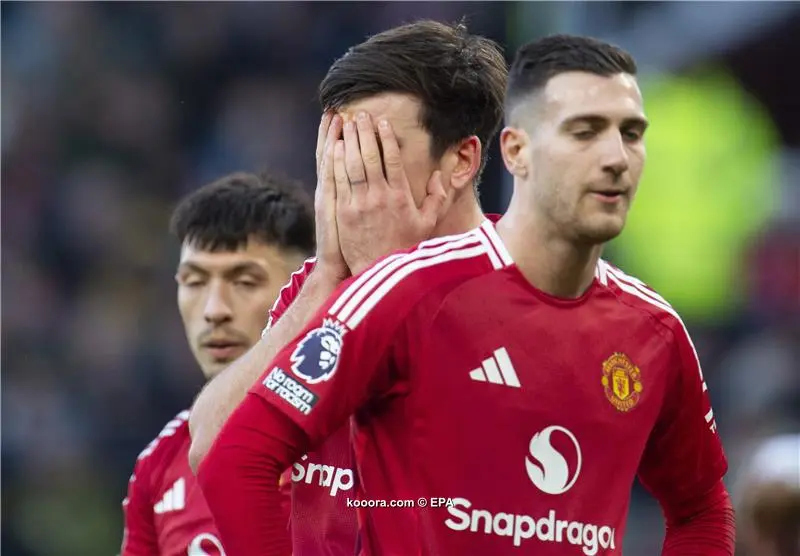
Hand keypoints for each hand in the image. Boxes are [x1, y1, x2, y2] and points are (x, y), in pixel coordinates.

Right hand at [313, 112, 348, 283]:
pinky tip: (335, 145)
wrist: (340, 269)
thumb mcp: (352, 220)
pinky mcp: (334, 209)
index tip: (341, 116)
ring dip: (332, 138)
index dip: (337, 137)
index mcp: (339, 193)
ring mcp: (332, 199)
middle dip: (335, 131)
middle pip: (332, 154)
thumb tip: (371, 185)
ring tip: (335, 115)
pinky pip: (334, 180)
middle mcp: (332, 192)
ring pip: (331, 162)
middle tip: (336, 107)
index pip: (337, 158)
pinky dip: (333, 162)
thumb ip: (360, 200)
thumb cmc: (354, 247)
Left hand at [333, 112, 446, 275]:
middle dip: (364, 132)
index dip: (387, 138)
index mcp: (400, 197)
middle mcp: (379, 197)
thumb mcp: (428, 224)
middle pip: (369, 156)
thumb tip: (440, 175)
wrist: (379, 270)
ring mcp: (359, 204)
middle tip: (360, 115)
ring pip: (352, 165)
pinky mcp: (344, 212)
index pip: (393, 160)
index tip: (383, 122)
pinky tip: (334, 147)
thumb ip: (437, 199)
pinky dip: (336, 162)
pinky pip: (339, 181)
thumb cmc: (405, 247)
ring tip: (346, 124)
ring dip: (348, 142)